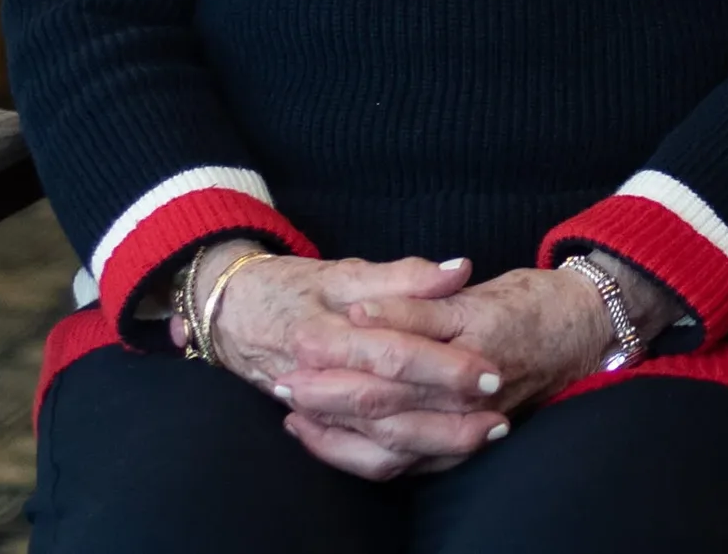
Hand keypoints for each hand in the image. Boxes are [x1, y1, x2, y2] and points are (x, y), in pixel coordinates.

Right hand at [185, 244, 509, 478]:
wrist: (230, 315)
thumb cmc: (293, 287)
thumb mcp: (345, 271)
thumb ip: (404, 276)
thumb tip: (460, 269)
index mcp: (324, 333)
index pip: (392, 355)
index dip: (444, 366)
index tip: (489, 371)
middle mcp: (314, 378)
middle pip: (385, 407)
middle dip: (445, 414)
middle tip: (498, 410)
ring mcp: (312, 410)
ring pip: (372, 441)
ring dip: (430, 443)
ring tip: (484, 433)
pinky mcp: (314, 426)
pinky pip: (355, 456)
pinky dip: (397, 457)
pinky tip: (440, 449)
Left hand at [276, 265, 621, 478]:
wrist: (585, 332)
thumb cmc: (532, 303)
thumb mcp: (479, 289)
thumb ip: (420, 296)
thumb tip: (364, 310)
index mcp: (474, 341)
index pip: (397, 353)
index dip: (346, 350)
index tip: (301, 342)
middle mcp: (472, 390)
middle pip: (387, 403)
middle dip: (329, 396)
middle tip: (283, 383)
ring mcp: (470, 421)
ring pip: (393, 441)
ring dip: (337, 430)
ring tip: (295, 413)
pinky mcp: (466, 441)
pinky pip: (407, 461)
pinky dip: (362, 454)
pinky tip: (329, 438)